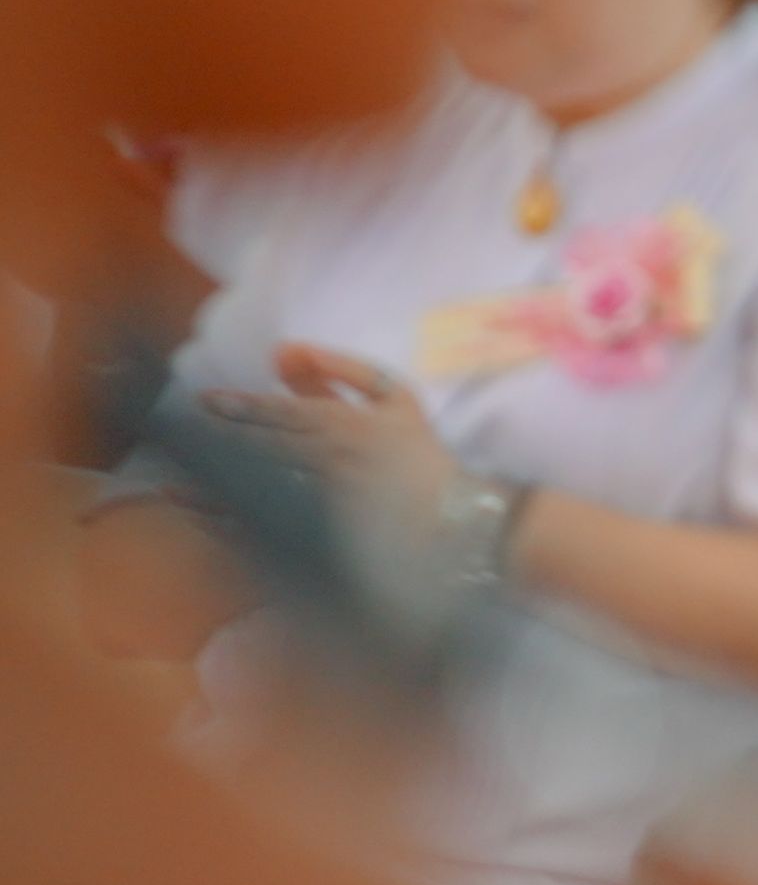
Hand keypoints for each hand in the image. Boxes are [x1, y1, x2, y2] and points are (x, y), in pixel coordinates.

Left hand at [205, 344, 461, 550]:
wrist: (454, 515)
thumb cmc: (420, 452)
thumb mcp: (395, 397)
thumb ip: (341, 370)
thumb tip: (283, 348)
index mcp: (350, 425)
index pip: (286, 412)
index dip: (244, 406)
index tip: (206, 401)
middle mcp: (333, 460)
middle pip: (267, 446)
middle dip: (225, 438)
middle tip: (182, 434)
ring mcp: (327, 501)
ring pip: (263, 490)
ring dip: (216, 491)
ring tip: (175, 491)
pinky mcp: (324, 535)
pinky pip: (274, 531)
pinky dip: (239, 529)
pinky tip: (208, 524)